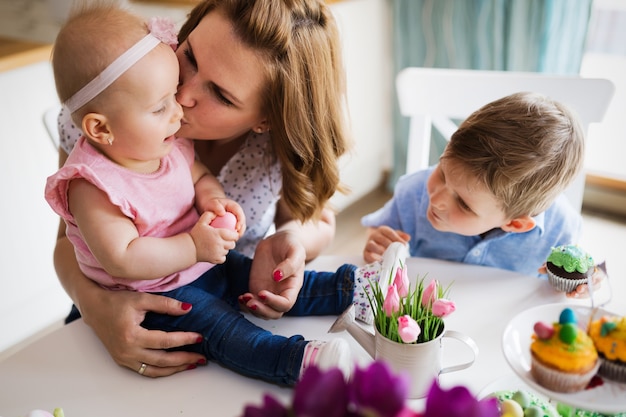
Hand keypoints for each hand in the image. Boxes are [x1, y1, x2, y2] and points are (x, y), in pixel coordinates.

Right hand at [80, 289, 205, 377]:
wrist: (94, 308)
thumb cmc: (116, 301)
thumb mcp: (142, 299)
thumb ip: (165, 304)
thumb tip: (188, 308)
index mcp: (131, 335)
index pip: (165, 341)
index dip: (184, 339)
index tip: (199, 337)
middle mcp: (127, 351)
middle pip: (162, 360)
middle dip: (184, 359)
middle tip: (202, 356)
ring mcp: (124, 358)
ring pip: (154, 370)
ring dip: (175, 369)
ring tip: (193, 364)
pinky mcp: (123, 361)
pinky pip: (145, 371)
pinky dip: (162, 370)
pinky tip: (175, 366)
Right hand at [190, 211, 236, 263]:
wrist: (189, 248)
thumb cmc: (196, 234)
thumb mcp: (201, 222)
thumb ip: (209, 215)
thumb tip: (220, 213)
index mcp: (218, 235)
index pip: (234, 236)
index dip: (234, 234)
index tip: (231, 233)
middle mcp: (219, 245)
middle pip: (232, 244)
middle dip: (231, 241)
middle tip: (226, 239)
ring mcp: (218, 253)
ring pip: (228, 251)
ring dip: (225, 248)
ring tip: (220, 244)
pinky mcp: (216, 260)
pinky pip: (224, 258)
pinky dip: (222, 255)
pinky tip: (217, 251)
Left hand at [203, 197, 246, 237]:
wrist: (211, 207)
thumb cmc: (211, 204)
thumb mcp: (213, 203)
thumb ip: (216, 206)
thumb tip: (222, 213)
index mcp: (235, 207)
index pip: (240, 214)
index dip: (241, 221)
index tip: (237, 228)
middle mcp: (237, 213)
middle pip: (243, 222)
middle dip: (241, 230)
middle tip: (236, 237)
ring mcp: (236, 219)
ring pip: (241, 228)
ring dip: (238, 234)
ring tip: (233, 240)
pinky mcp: (233, 224)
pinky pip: (235, 231)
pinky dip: (233, 235)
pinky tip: (228, 240)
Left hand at [238, 231, 305, 318]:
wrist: (279, 240)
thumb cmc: (290, 244)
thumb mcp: (295, 250)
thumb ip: (290, 264)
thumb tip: (277, 277)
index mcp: (292, 286)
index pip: (286, 304)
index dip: (274, 303)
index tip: (262, 293)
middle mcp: (281, 293)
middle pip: (274, 313)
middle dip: (262, 311)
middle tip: (250, 302)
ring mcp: (269, 292)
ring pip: (262, 312)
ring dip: (252, 309)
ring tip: (244, 297)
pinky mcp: (257, 288)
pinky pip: (251, 303)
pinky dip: (245, 305)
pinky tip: (241, 297)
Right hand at [363, 226, 410, 262]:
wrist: (375, 245)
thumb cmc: (387, 241)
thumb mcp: (394, 237)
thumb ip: (401, 236)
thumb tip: (408, 238)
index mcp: (382, 230)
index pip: (389, 232)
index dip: (397, 238)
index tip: (404, 245)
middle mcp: (374, 235)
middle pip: (380, 238)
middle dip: (389, 244)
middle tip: (396, 251)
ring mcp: (368, 244)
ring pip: (371, 245)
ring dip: (379, 250)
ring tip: (386, 256)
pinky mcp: (365, 253)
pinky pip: (367, 255)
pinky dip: (372, 259)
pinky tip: (380, 262)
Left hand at [538, 261, 605, 297]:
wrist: (564, 265)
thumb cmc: (564, 262)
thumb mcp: (556, 261)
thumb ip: (549, 264)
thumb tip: (540, 269)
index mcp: (590, 266)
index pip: (599, 272)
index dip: (595, 277)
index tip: (589, 279)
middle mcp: (592, 276)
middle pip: (596, 284)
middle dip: (588, 288)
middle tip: (578, 289)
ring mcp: (588, 284)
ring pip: (590, 291)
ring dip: (582, 294)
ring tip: (572, 294)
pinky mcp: (584, 290)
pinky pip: (583, 294)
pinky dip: (577, 295)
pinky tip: (570, 295)